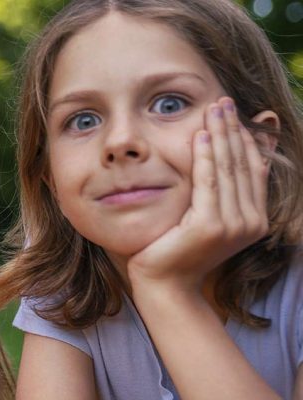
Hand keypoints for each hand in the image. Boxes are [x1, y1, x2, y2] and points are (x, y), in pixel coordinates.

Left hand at [127, 97, 269, 290]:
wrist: (165, 284)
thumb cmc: (177, 250)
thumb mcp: (205, 217)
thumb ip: (221, 192)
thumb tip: (233, 158)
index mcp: (255, 220)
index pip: (253, 169)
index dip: (245, 138)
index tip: (234, 112)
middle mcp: (251, 222)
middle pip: (243, 164)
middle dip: (233, 129)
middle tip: (224, 100)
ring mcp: (233, 225)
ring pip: (228, 168)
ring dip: (221, 134)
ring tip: (214, 108)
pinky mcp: (211, 225)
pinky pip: (208, 181)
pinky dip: (204, 155)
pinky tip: (199, 134)